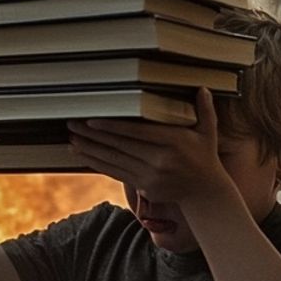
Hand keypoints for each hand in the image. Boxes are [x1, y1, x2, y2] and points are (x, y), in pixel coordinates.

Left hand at [67, 89, 229, 203]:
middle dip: (94, 135)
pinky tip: (83, 155)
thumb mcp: (209, 133)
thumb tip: (203, 88)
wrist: (205, 192)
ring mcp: (150, 175)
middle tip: (73, 124)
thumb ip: (206, 110)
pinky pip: (116, 173)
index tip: (93, 119)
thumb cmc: (205, 156)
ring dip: (90, 150)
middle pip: (121, 145)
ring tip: (72, 139)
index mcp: (174, 142)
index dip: (113, 127)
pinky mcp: (144, 186)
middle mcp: (160, 160)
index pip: (138, 132)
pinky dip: (97, 163)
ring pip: (114, 160)